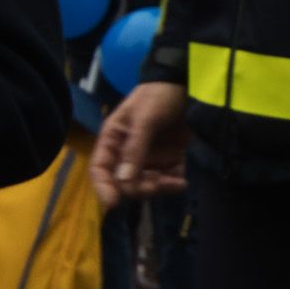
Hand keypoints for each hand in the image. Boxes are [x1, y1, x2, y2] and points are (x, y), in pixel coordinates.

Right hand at [96, 79, 190, 197]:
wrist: (189, 84)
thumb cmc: (159, 95)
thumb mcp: (145, 118)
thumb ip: (135, 149)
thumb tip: (122, 182)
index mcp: (114, 140)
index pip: (100, 169)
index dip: (103, 187)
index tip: (112, 203)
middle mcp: (128, 153)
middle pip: (124, 183)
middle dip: (139, 187)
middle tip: (157, 182)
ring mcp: (150, 157)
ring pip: (146, 185)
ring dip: (158, 188)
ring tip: (176, 180)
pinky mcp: (170, 159)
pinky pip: (168, 180)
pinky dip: (174, 184)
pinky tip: (182, 182)